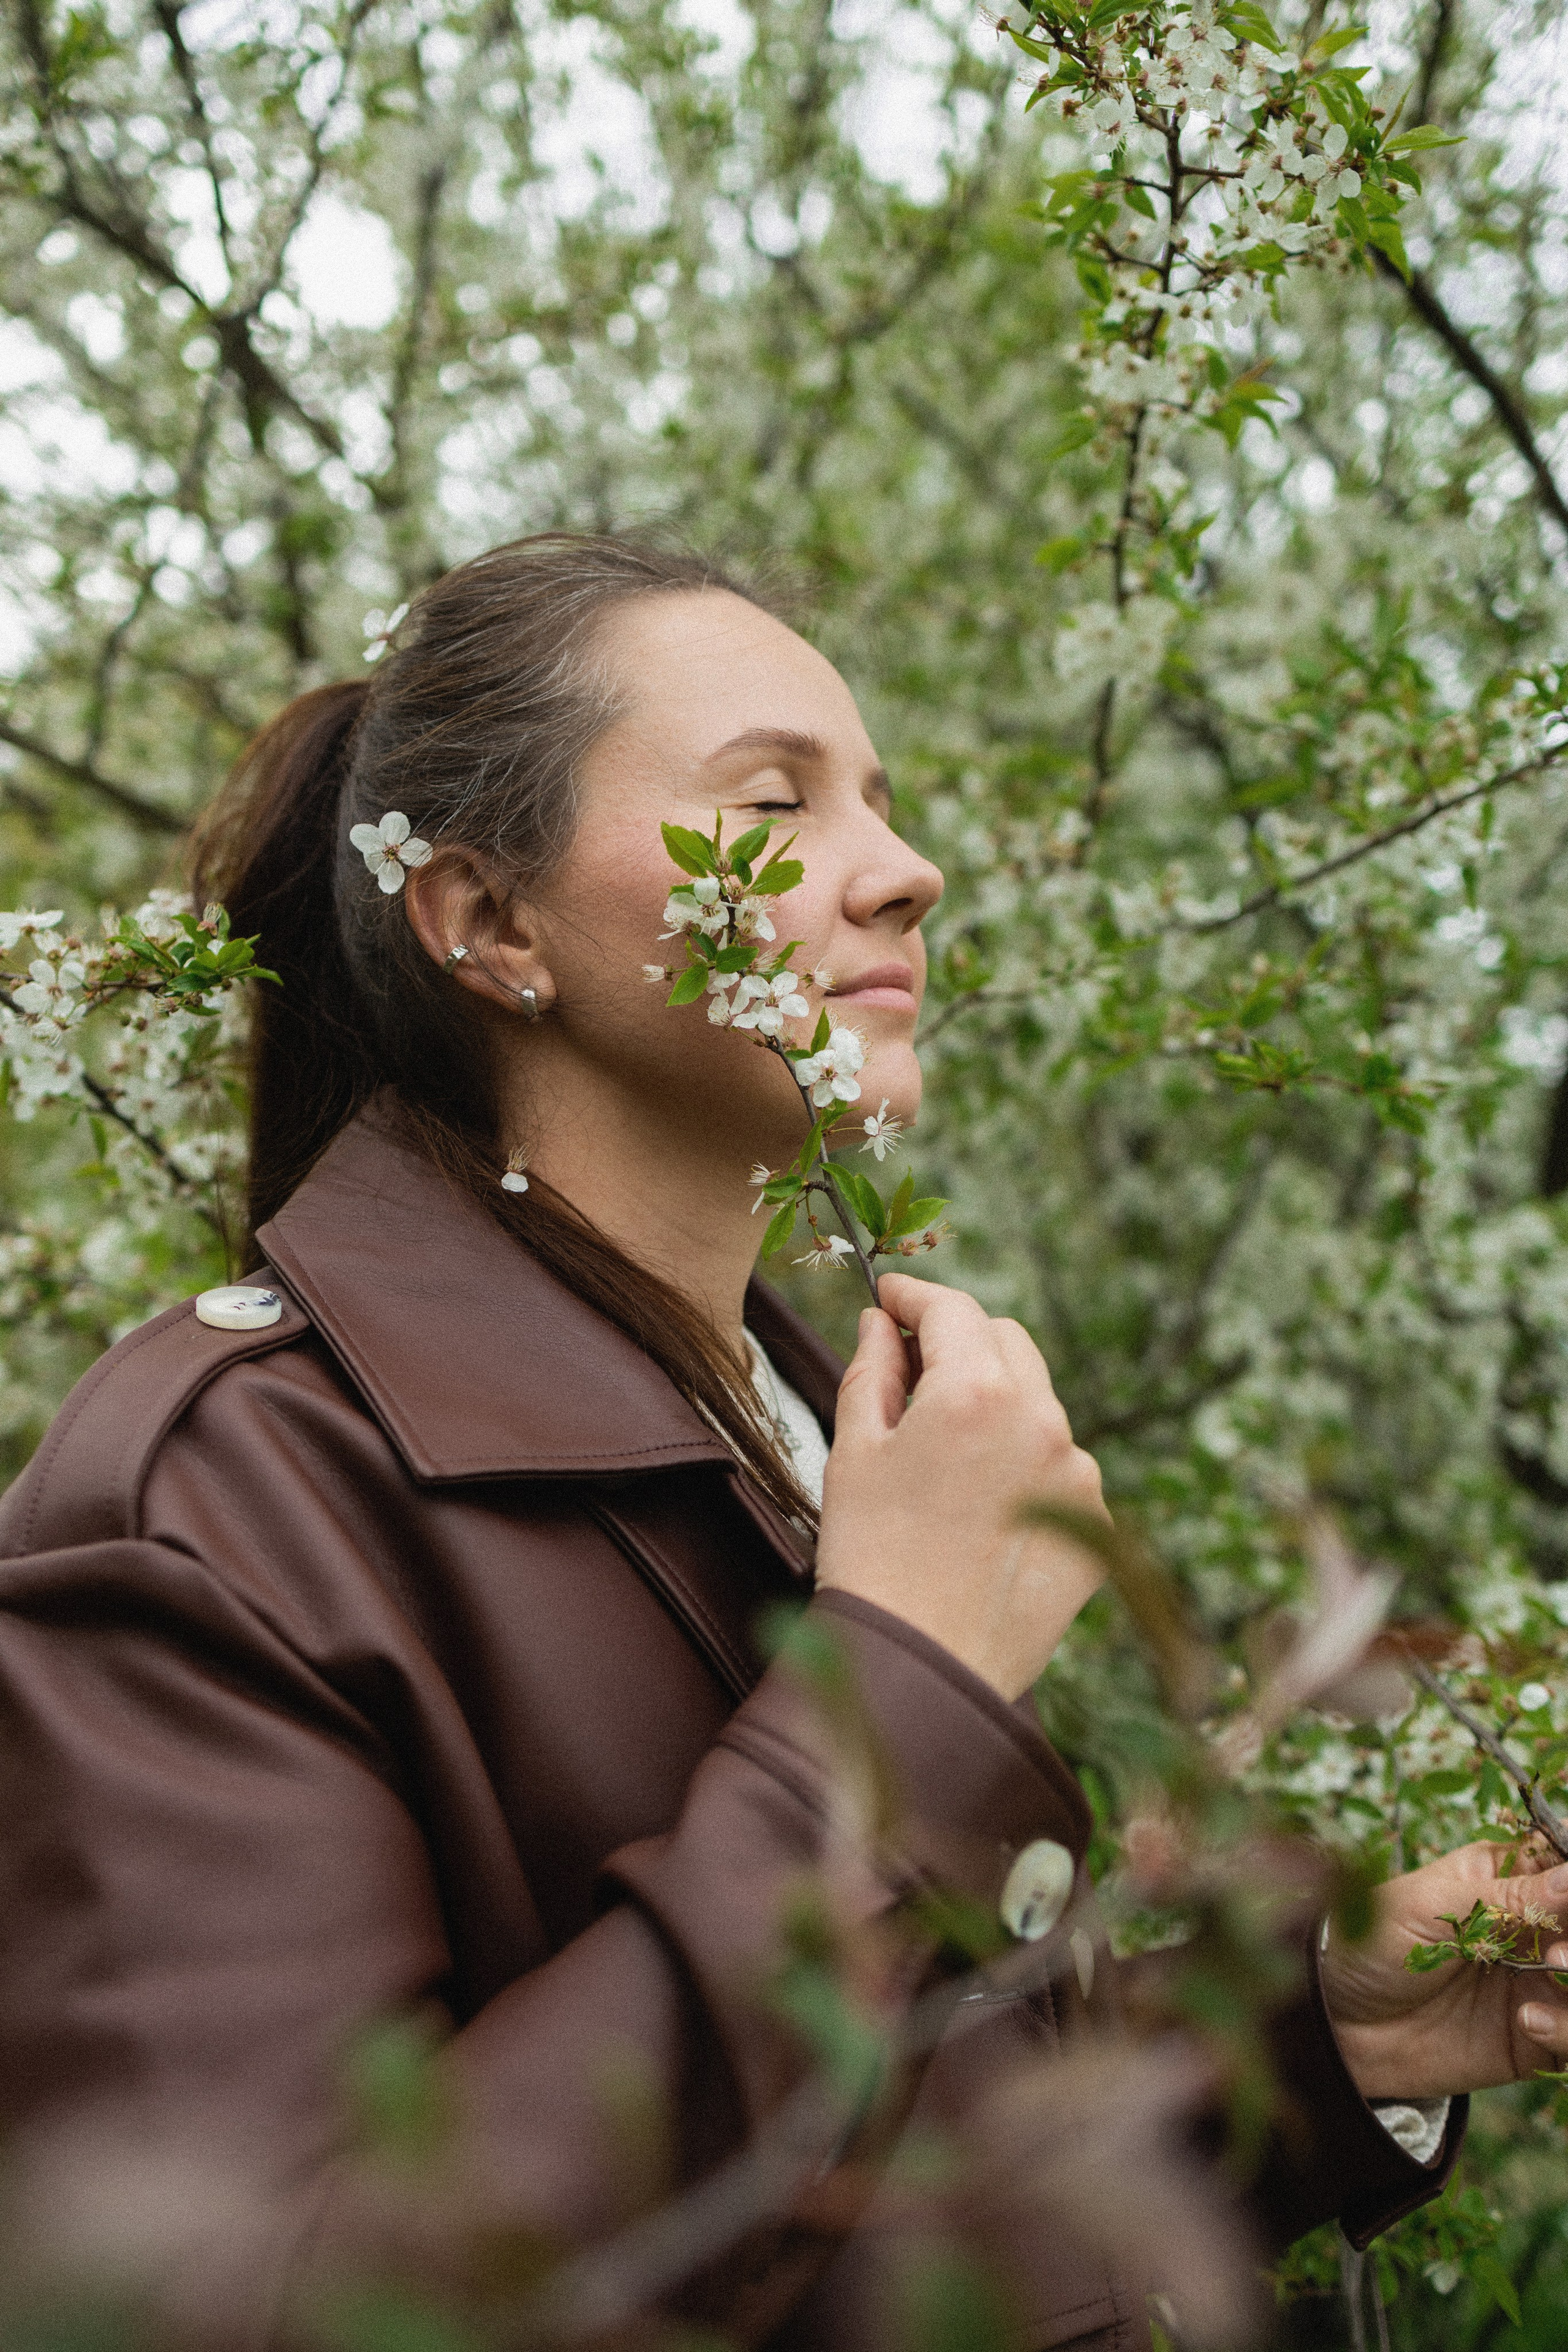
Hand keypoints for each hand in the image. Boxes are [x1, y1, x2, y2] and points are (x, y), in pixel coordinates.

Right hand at [814, 1273, 1108, 1701]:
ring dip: (996, 1407)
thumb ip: (872, 1370)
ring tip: (945, 1462)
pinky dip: (1024, 1468)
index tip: (890, 1296)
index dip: (914, 1295)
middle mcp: (1041, 1422)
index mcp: (975, 1394)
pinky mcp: (1095, 1524)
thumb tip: (881, 1325)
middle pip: (1005, 1343)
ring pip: (1038, 1405)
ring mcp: (1077, 1475)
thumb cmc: (872, 1558)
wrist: (920, 1667)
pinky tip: (981, 1510)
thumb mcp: (854, 1450)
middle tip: (912, 1370)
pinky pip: (1059, 1468)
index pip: (952, 1309)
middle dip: (960, 1343)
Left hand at [1322, 1841, 1567, 2099]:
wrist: (1337, 2022)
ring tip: (1555, 1968)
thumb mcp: (1430, 1908)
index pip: (1564, 1866)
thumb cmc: (1370, 1942)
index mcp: (1506, 1878)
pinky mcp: (1534, 2039)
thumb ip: (1504, 1897)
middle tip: (1559, 1948)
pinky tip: (1528, 2022)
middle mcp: (1532, 1930)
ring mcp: (1537, 1984)